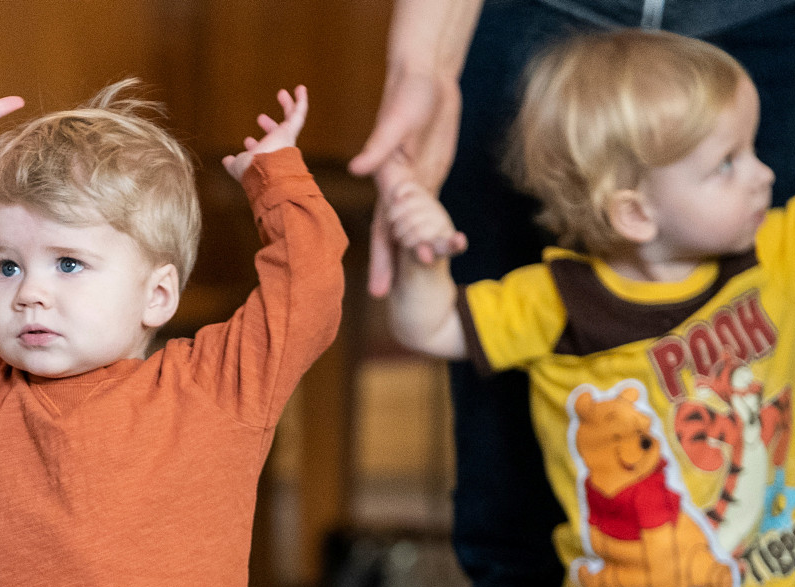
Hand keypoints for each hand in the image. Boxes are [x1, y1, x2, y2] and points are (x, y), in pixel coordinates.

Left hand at [222, 86, 307, 182]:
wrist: (264, 172)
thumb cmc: (251, 171)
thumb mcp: (237, 166)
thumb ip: (233, 163)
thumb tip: (226, 160)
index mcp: (266, 159)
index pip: (263, 150)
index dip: (254, 146)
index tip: (247, 140)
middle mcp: (278, 149)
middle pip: (276, 135)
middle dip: (269, 126)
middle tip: (260, 117)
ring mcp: (285, 139)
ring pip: (291, 120)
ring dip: (287, 106)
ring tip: (282, 93)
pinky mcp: (290, 130)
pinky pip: (299, 113)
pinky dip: (301, 100)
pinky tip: (301, 88)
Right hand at [349, 68, 460, 295]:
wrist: (426, 78)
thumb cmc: (408, 93)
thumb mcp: (395, 121)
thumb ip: (377, 148)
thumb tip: (356, 169)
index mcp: (387, 184)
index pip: (383, 231)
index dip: (383, 262)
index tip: (379, 292)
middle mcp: (398, 191)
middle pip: (394, 238)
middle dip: (391, 270)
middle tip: (388, 301)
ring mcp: (414, 187)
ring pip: (413, 229)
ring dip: (414, 256)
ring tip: (420, 283)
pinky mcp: (430, 178)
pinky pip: (430, 212)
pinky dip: (431, 232)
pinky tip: (438, 252)